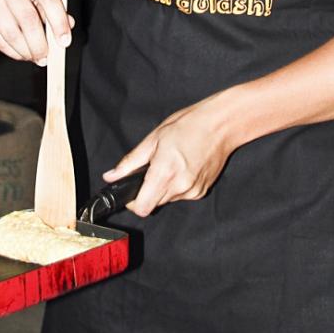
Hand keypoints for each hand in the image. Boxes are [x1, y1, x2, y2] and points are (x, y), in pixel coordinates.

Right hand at [0, 0, 72, 64]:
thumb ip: (53, 5)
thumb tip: (67, 25)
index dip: (59, 22)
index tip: (64, 41)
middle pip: (28, 20)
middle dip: (40, 44)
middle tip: (46, 56)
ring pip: (11, 34)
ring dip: (26, 51)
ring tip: (34, 56)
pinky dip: (11, 51)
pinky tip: (19, 53)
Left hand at [101, 93, 234, 216]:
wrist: (222, 125)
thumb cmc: (189, 125)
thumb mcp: (154, 138)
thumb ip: (131, 161)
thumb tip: (111, 176)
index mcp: (165, 172)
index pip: (142, 207)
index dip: (132, 201)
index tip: (131, 190)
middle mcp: (180, 187)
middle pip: (153, 203)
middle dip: (148, 190)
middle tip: (154, 167)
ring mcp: (193, 191)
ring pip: (167, 199)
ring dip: (164, 187)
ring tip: (171, 163)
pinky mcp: (202, 191)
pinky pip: (182, 195)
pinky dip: (178, 185)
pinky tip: (184, 166)